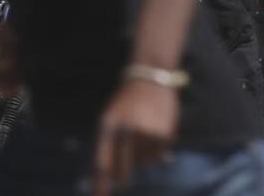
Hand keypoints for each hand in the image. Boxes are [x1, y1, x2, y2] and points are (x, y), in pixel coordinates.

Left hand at [92, 78, 178, 195]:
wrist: (150, 80)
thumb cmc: (125, 103)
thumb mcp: (109, 118)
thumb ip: (107, 145)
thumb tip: (109, 178)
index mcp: (107, 126)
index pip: (101, 162)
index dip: (100, 184)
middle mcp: (125, 131)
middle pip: (121, 170)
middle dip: (121, 175)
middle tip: (122, 178)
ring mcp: (145, 134)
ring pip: (141, 164)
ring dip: (140, 157)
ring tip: (141, 135)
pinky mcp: (163, 135)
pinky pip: (156, 158)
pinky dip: (154, 153)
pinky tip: (153, 134)